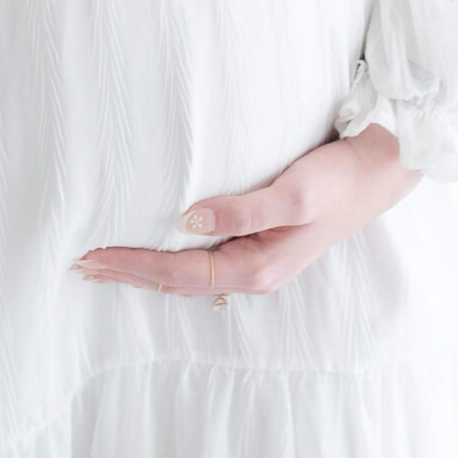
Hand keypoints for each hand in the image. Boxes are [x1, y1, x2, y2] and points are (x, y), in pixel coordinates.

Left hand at [72, 125, 421, 298]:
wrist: (377, 176)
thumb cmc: (338, 181)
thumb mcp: (294, 192)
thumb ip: (243, 207)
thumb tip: (187, 217)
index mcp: (255, 268)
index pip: (176, 273)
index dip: (131, 266)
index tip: (91, 256)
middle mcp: (251, 272)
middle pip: (175, 281)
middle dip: (128, 272)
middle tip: (80, 263)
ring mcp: (256, 261)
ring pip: (187, 273)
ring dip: (145, 268)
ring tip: (106, 260)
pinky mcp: (259, 244)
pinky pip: (202, 259)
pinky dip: (169, 257)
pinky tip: (155, 246)